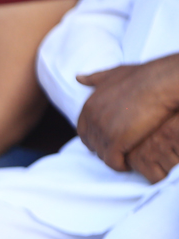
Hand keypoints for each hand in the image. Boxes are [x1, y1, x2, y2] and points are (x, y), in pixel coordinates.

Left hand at [77, 54, 178, 171]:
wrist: (160, 83)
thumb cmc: (143, 76)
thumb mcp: (115, 73)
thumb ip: (95, 78)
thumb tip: (78, 78)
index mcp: (89, 106)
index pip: (83, 131)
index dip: (95, 137)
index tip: (109, 139)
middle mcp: (92, 120)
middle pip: (92, 144)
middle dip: (104, 148)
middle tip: (120, 149)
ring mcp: (103, 132)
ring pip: (102, 154)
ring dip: (113, 157)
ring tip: (125, 156)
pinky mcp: (117, 142)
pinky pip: (113, 162)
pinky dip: (120, 165)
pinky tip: (129, 164)